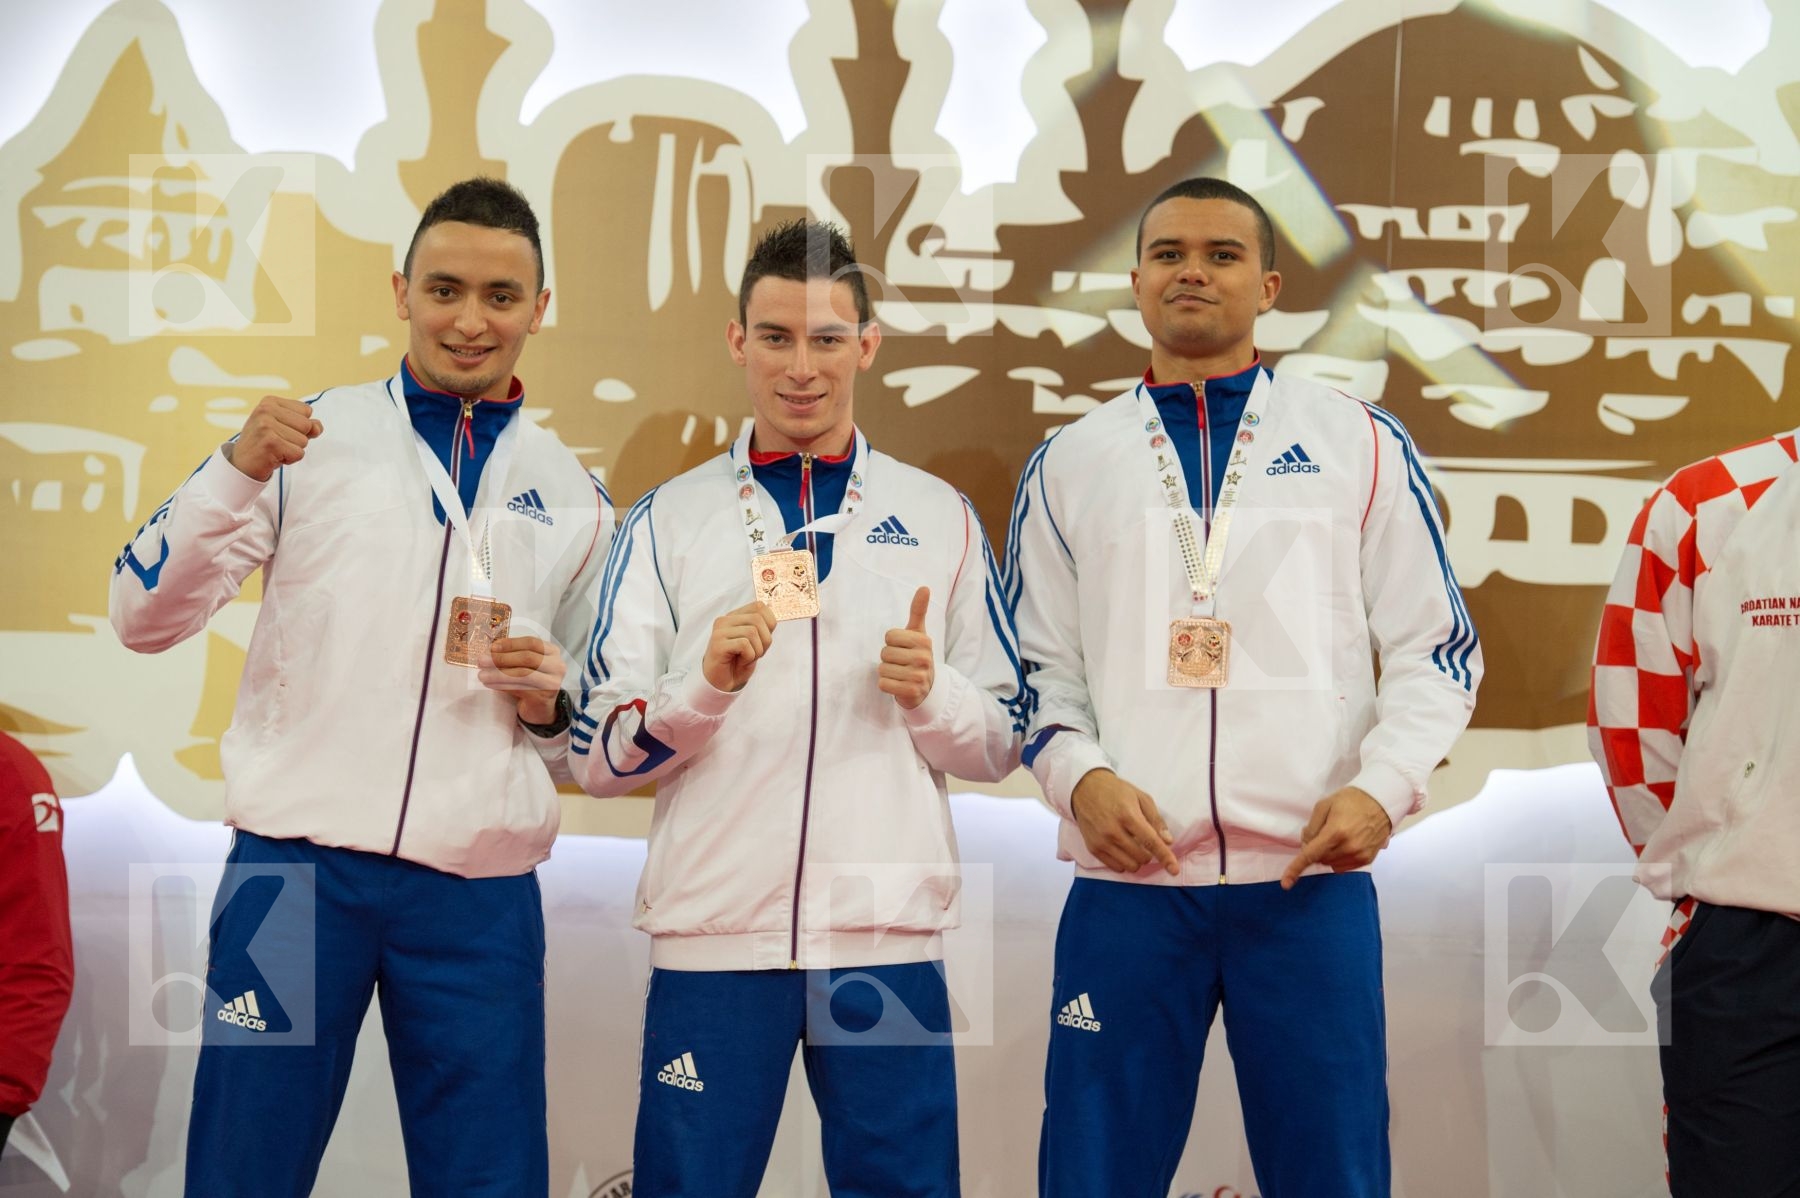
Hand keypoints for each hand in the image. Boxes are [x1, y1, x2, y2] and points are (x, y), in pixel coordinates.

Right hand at [225, 395, 322, 481]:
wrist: (241, 465)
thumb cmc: (265, 444)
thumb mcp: (285, 428)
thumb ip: (305, 424)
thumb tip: (318, 426)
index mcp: (270, 401)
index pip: (306, 410)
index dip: (298, 426)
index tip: (279, 431)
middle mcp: (266, 410)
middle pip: (307, 425)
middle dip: (297, 438)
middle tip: (277, 442)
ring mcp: (266, 426)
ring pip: (303, 440)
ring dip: (292, 450)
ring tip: (275, 449)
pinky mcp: (270, 443)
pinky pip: (298, 453)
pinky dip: (290, 459)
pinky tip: (273, 457)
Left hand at [478, 636, 566, 723]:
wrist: (541, 707)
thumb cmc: (531, 682)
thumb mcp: (527, 665)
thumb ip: (514, 655)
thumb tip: (490, 652)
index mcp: (552, 652)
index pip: (531, 643)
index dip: (511, 644)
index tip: (492, 647)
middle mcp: (557, 665)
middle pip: (527, 658)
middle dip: (502, 659)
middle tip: (482, 661)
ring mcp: (552, 682)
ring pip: (522, 674)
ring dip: (498, 674)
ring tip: (482, 675)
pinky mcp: (544, 697)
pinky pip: (519, 689)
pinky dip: (502, 686)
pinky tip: (490, 684)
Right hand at [702, 601, 775, 692]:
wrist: (722, 683)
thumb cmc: (738, 661)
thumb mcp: (755, 642)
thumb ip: (762, 627)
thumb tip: (773, 618)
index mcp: (734, 616)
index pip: (759, 606)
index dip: (769, 624)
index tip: (763, 640)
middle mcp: (725, 620)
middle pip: (758, 619)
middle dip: (765, 640)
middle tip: (756, 653)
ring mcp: (719, 632)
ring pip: (752, 632)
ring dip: (757, 650)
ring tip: (747, 658)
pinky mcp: (718, 645)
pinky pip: (744, 645)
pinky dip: (749, 656)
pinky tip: (741, 661)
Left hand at [878, 587, 934, 709]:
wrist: (926, 687)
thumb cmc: (917, 655)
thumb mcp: (918, 633)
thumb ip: (918, 610)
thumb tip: (924, 587)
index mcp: (924, 641)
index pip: (889, 636)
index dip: (891, 642)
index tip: (903, 648)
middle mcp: (924, 658)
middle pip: (885, 653)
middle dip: (888, 659)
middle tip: (901, 663)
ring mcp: (919, 676)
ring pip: (882, 669)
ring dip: (887, 672)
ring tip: (900, 674)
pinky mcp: (911, 692)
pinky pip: (883, 684)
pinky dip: (886, 685)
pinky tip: (898, 685)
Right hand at [1070, 768, 1179, 875]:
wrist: (1085, 788)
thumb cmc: (1116, 791)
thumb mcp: (1141, 798)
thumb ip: (1156, 820)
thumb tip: (1168, 841)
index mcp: (1128, 815)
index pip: (1151, 842)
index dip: (1165, 857)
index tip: (1174, 870)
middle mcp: (1113, 831)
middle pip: (1141, 857)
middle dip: (1149, 853)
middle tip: (1145, 841)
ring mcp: (1101, 841)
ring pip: (1130, 866)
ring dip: (1137, 860)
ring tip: (1133, 845)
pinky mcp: (1093, 848)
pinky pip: (1115, 867)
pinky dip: (1124, 862)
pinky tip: (1122, 849)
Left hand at [1280, 786, 1392, 889]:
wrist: (1381, 801)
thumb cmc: (1351, 800)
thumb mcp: (1325, 805)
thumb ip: (1312, 827)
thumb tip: (1306, 845)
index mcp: (1335, 832)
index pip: (1310, 855)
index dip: (1295, 869)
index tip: (1286, 884)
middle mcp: (1348, 847)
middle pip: (1320, 859)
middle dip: (1315, 849)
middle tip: (1322, 833)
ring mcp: (1359, 855)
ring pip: (1331, 865)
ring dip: (1327, 855)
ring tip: (1336, 837)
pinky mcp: (1367, 859)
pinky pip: (1343, 867)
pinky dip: (1338, 859)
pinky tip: (1344, 844)